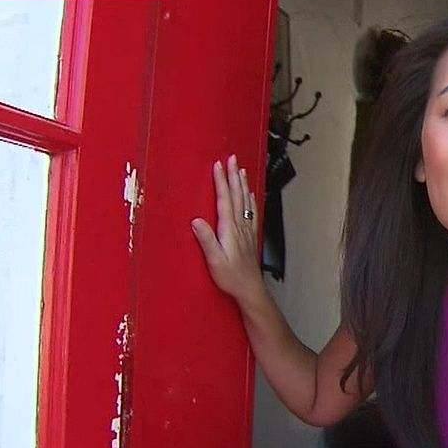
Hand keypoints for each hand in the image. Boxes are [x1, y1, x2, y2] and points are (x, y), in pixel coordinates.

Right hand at [191, 155, 262, 302]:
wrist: (250, 288)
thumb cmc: (231, 277)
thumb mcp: (215, 260)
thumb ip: (207, 240)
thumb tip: (197, 221)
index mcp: (229, 229)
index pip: (225, 200)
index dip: (221, 181)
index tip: (218, 166)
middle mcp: (240, 226)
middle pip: (237, 195)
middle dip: (233, 176)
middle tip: (231, 159)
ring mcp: (247, 230)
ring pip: (245, 201)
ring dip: (242, 184)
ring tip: (241, 170)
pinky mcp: (250, 236)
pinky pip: (251, 212)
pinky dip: (250, 199)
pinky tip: (250, 194)